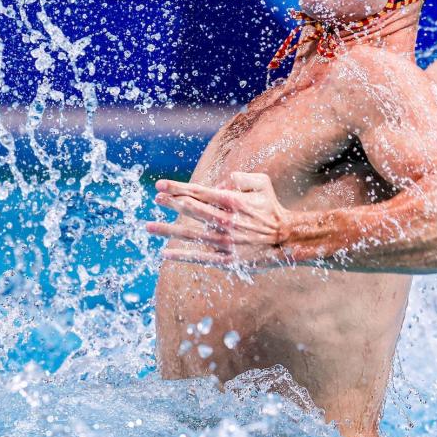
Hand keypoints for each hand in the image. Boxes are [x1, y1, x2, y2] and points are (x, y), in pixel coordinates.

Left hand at [145, 172, 294, 266]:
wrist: (288, 238)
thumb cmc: (272, 209)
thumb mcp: (262, 183)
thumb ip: (241, 177)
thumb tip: (221, 181)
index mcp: (232, 201)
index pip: (198, 192)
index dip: (177, 188)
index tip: (160, 185)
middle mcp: (226, 221)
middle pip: (191, 210)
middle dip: (171, 203)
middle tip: (155, 199)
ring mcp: (226, 241)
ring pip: (191, 234)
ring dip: (168, 229)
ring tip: (149, 226)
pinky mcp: (228, 259)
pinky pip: (200, 257)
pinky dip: (182, 255)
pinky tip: (165, 253)